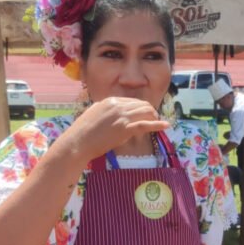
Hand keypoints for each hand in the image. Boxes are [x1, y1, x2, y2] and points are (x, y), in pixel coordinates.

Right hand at [54, 97, 169, 165]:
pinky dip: (158, 125)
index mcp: (110, 101)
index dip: (141, 107)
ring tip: (159, 123)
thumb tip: (112, 112)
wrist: (77, 143)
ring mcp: (122, 116)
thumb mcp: (93, 114)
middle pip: (141, 105)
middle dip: (150, 111)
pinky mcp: (125, 129)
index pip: (132, 101)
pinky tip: (166, 126)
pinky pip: (146, 125)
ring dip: (155, 117)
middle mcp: (117, 105)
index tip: (145, 114)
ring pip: (146, 112)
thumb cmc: (82, 133)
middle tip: (154, 118)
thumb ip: (105, 111)